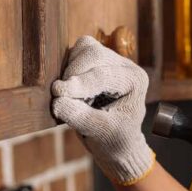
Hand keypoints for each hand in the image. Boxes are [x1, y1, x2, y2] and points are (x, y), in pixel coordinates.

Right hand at [51, 36, 153, 184]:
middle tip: (60, 94)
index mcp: (135, 80)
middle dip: (74, 74)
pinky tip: (71, 89)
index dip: (79, 84)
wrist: (115, 141)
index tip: (58, 92)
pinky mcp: (94, 59)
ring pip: (84, 49)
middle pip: (94, 54)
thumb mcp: (101, 133)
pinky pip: (76, 52)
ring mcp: (109, 59)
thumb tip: (57, 102)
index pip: (104, 76)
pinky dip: (68, 67)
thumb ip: (81, 117)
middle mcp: (124, 65)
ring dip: (70, 70)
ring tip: (73, 96)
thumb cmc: (115, 138)